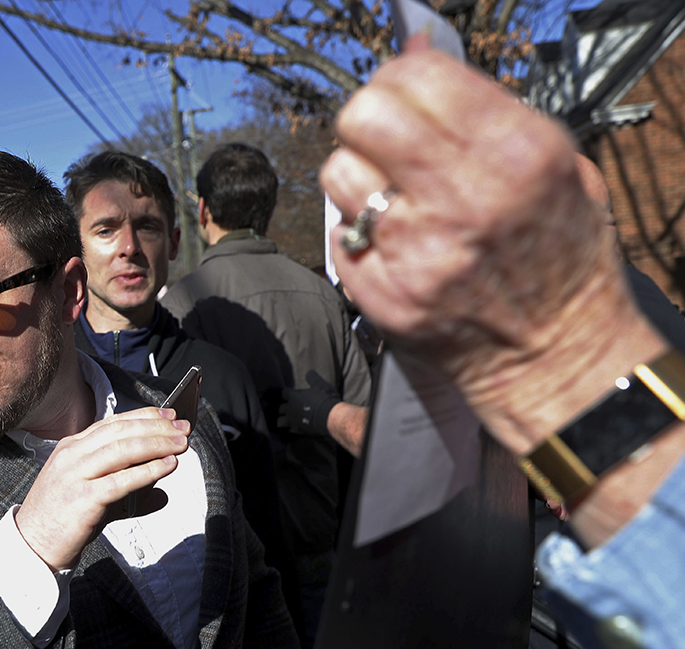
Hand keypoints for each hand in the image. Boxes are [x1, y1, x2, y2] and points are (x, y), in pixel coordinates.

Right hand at [15, 407, 190, 570]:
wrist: (34, 545)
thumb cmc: (63, 520)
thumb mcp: (94, 495)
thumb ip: (126, 490)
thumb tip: (161, 493)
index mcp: (71, 447)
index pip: (112, 423)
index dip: (144, 416)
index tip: (170, 415)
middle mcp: (72, 456)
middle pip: (120, 431)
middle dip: (156, 427)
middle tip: (183, 429)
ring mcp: (75, 475)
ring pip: (122, 450)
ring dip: (156, 444)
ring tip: (181, 445)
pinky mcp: (83, 499)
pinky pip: (120, 481)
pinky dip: (148, 471)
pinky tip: (167, 467)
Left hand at [278, 370, 339, 437]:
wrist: (331, 417)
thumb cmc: (326, 399)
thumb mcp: (321, 385)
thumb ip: (313, 378)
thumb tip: (309, 372)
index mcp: (294, 396)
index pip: (284, 392)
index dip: (286, 392)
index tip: (288, 392)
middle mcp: (290, 408)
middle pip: (280, 408)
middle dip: (283, 407)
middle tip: (287, 407)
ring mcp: (293, 420)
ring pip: (280, 421)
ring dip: (282, 419)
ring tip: (286, 419)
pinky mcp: (298, 430)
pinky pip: (289, 431)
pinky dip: (291, 429)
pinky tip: (294, 428)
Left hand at [320, 43, 652, 453]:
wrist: (552, 352)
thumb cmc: (557, 252)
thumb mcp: (555, 164)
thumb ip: (483, 107)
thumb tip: (414, 50)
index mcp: (516, 155)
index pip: (418, 77)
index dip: (401, 81)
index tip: (407, 99)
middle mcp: (463, 199)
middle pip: (364, 116)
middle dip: (368, 121)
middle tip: (385, 143)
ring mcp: (417, 251)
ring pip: (338, 172)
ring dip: (358, 180)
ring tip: (395, 202)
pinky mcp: (382, 293)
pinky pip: (337, 234)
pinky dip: (358, 235)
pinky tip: (394, 247)